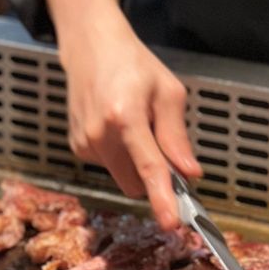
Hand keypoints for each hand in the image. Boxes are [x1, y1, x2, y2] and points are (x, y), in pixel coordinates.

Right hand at [61, 18, 200, 228]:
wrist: (90, 47)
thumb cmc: (132, 64)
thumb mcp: (168, 92)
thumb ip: (177, 137)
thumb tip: (190, 173)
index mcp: (125, 115)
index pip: (149, 167)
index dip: (162, 198)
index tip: (171, 222)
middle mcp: (100, 133)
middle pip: (137, 183)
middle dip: (154, 176)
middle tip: (161, 145)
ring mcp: (85, 142)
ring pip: (124, 178)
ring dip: (136, 164)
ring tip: (135, 126)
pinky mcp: (78, 148)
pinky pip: (111, 168)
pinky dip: (121, 156)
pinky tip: (118, 128)